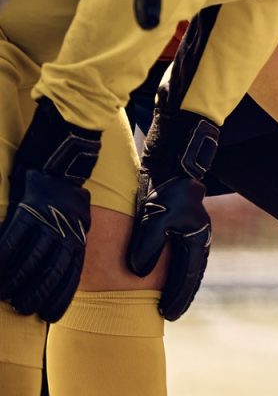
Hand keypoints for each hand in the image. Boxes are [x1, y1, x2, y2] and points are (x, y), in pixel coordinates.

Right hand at [0, 99, 100, 321]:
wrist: (62, 154)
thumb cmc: (66, 188)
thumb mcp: (78, 215)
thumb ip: (70, 239)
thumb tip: (62, 263)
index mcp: (79, 233)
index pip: (70, 273)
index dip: (59, 296)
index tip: (49, 314)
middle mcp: (64, 229)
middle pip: (49, 271)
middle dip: (35, 293)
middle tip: (22, 307)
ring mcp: (45, 219)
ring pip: (29, 258)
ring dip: (16, 280)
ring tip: (6, 294)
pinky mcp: (26, 208)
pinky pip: (11, 238)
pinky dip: (2, 256)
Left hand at [125, 108, 219, 319]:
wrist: (170, 164)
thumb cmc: (161, 191)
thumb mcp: (152, 217)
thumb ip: (147, 246)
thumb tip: (139, 273)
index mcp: (195, 238)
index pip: (188, 275)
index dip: (177, 296)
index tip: (167, 314)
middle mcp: (198, 237)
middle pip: (192, 273)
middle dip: (181, 294)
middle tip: (169, 314)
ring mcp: (193, 230)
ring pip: (189, 264)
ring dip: (180, 283)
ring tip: (169, 300)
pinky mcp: (183, 224)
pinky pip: (182, 254)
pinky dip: (177, 269)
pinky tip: (166, 274)